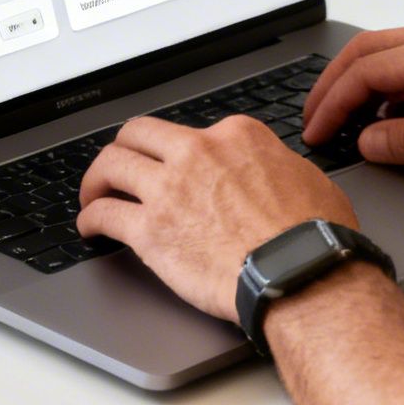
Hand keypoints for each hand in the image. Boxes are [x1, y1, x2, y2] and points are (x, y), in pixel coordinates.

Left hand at [76, 115, 357, 321]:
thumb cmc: (313, 236)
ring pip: (111, 163)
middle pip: (139, 133)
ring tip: (93, 194)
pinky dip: (90, 219)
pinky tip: (90, 228)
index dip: (178, 151)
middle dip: (124, 148)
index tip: (174, 166)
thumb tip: (271, 172)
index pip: (192, 130)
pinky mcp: (150, 229)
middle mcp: (198, 151)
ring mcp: (169, 188)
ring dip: (96, 179)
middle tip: (118, 167)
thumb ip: (275, 166)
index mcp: (235, 136)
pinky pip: (104, 213)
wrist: (300, 274)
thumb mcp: (305, 178)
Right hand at [302, 22, 403, 180]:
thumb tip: (368, 140)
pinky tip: (402, 121)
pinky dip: (400, 89)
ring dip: (369, 87)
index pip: (368, 69)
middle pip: (374, 50)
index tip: (316, 130)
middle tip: (316, 119)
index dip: (333, 102)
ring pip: (398, 55)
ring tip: (353, 126)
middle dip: (338, 85)